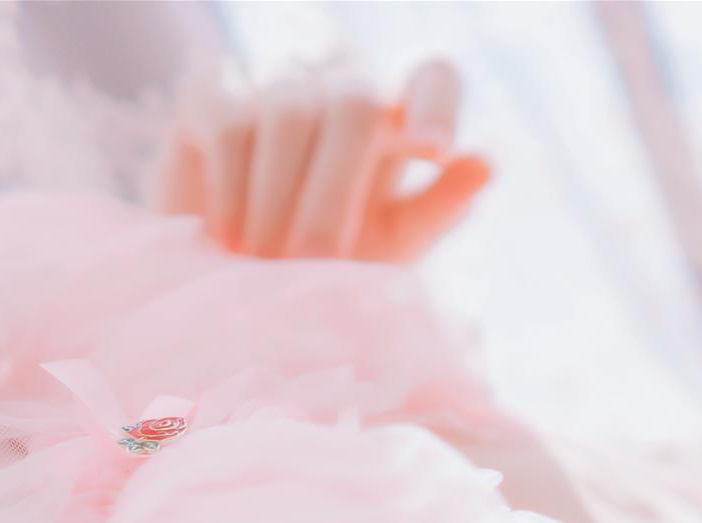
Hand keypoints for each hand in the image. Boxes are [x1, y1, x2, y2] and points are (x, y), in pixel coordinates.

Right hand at [143, 54, 491, 263]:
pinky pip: (231, 124)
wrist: (234, 269)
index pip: (434, 77)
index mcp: (401, 113)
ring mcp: (278, 74)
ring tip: (266, 262)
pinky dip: (233, 191)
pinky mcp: (213, 85)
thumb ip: (438, 205)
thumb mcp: (392, 241)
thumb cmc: (330, 254)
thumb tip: (488, 160)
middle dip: (335, 191)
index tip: (436, 154)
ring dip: (278, 200)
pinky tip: (228, 238)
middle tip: (314, 262)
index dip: (438, 105)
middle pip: (356, 102)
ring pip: (289, 113)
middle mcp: (343, 80)